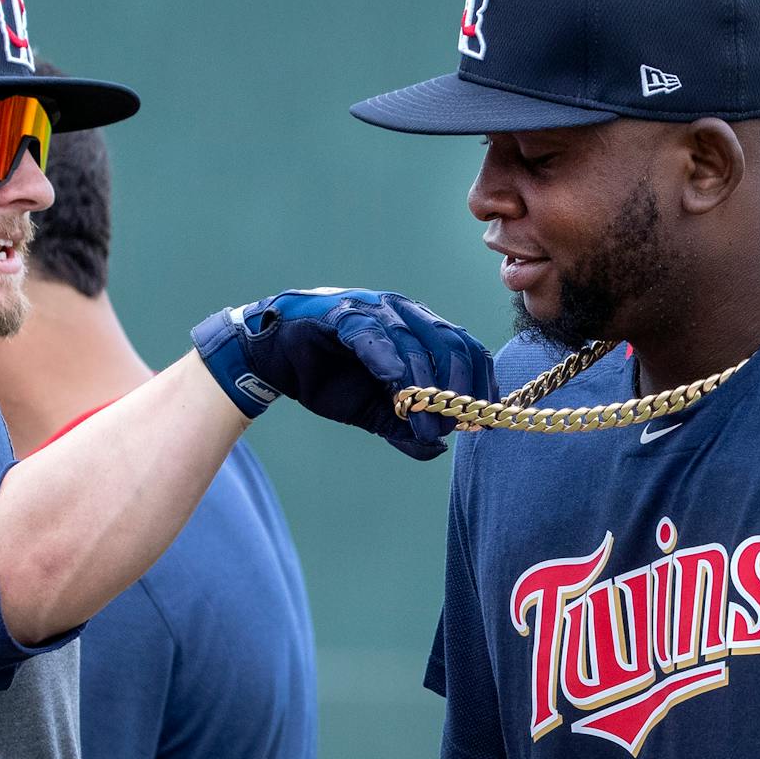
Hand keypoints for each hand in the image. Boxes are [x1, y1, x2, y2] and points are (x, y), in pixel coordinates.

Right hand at [191, 288, 493, 459]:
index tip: (486, 419)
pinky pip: (376, 337)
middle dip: (460, 389)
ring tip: (428, 425)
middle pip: (452, 345)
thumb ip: (404, 427)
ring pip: (418, 343)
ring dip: (428, 387)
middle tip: (456, 426)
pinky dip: (392, 365)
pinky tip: (399, 391)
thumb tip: (437, 449)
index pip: (467, 349)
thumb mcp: (372, 411)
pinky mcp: (344, 314)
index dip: (481, 384)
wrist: (273, 358)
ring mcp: (375, 309)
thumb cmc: (327, 376)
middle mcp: (404, 313)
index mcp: (420, 329)